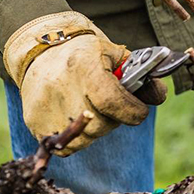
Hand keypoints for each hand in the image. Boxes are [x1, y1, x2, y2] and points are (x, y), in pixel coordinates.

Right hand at [3, 12, 166, 155]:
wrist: (40, 47)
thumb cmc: (85, 50)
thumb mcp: (116, 54)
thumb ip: (141, 75)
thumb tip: (159, 96)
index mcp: (84, 65)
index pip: (111, 100)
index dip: (131, 110)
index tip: (140, 111)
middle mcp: (61, 87)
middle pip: (100, 124)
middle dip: (116, 118)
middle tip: (114, 105)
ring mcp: (45, 107)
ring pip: (84, 139)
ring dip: (98, 129)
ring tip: (95, 108)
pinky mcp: (34, 122)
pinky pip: (65, 146)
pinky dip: (79, 137)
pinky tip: (80, 118)